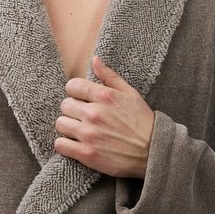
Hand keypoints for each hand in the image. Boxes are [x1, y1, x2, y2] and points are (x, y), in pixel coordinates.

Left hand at [54, 54, 154, 177]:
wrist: (154, 152)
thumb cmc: (143, 122)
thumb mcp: (130, 94)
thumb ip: (110, 76)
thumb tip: (94, 59)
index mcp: (105, 96)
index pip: (72, 86)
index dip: (76, 92)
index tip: (82, 100)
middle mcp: (94, 114)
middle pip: (65, 105)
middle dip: (73, 110)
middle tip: (83, 118)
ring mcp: (89, 134)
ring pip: (60, 124)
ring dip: (68, 127)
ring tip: (79, 131)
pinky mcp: (87, 154)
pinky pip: (60, 144)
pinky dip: (65, 144)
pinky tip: (75, 144)